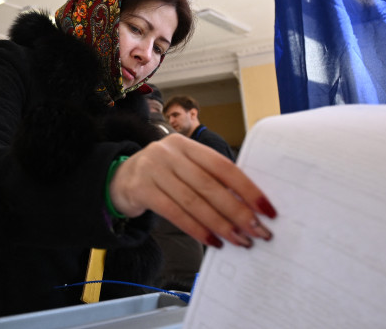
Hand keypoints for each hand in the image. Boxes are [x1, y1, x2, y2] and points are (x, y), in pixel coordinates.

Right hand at [108, 134, 275, 247]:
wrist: (119, 179)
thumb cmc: (162, 176)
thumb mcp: (183, 167)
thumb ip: (209, 178)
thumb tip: (247, 205)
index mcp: (186, 145)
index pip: (223, 165)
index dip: (247, 188)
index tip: (266, 208)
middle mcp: (169, 153)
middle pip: (209, 185)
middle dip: (237, 211)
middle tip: (257, 230)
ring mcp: (153, 170)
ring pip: (193, 201)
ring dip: (220, 224)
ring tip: (239, 240)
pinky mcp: (141, 190)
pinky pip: (174, 213)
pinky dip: (196, 229)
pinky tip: (211, 240)